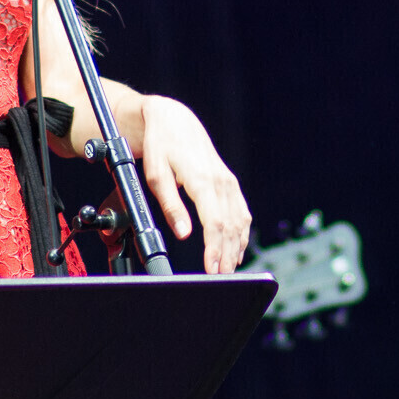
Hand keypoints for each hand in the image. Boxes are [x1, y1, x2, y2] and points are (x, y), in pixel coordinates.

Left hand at [136, 96, 252, 275]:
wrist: (174, 121)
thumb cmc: (161, 146)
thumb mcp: (156, 175)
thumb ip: (171, 205)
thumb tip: (183, 233)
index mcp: (202, 179)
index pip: (215, 222)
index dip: (215, 249)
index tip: (211, 269)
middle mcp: (221, 181)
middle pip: (230, 226)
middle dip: (226, 254)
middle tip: (220, 277)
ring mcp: (228, 181)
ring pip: (240, 220)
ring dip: (235, 246)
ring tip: (228, 269)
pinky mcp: (230, 183)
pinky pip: (242, 212)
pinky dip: (241, 232)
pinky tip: (235, 248)